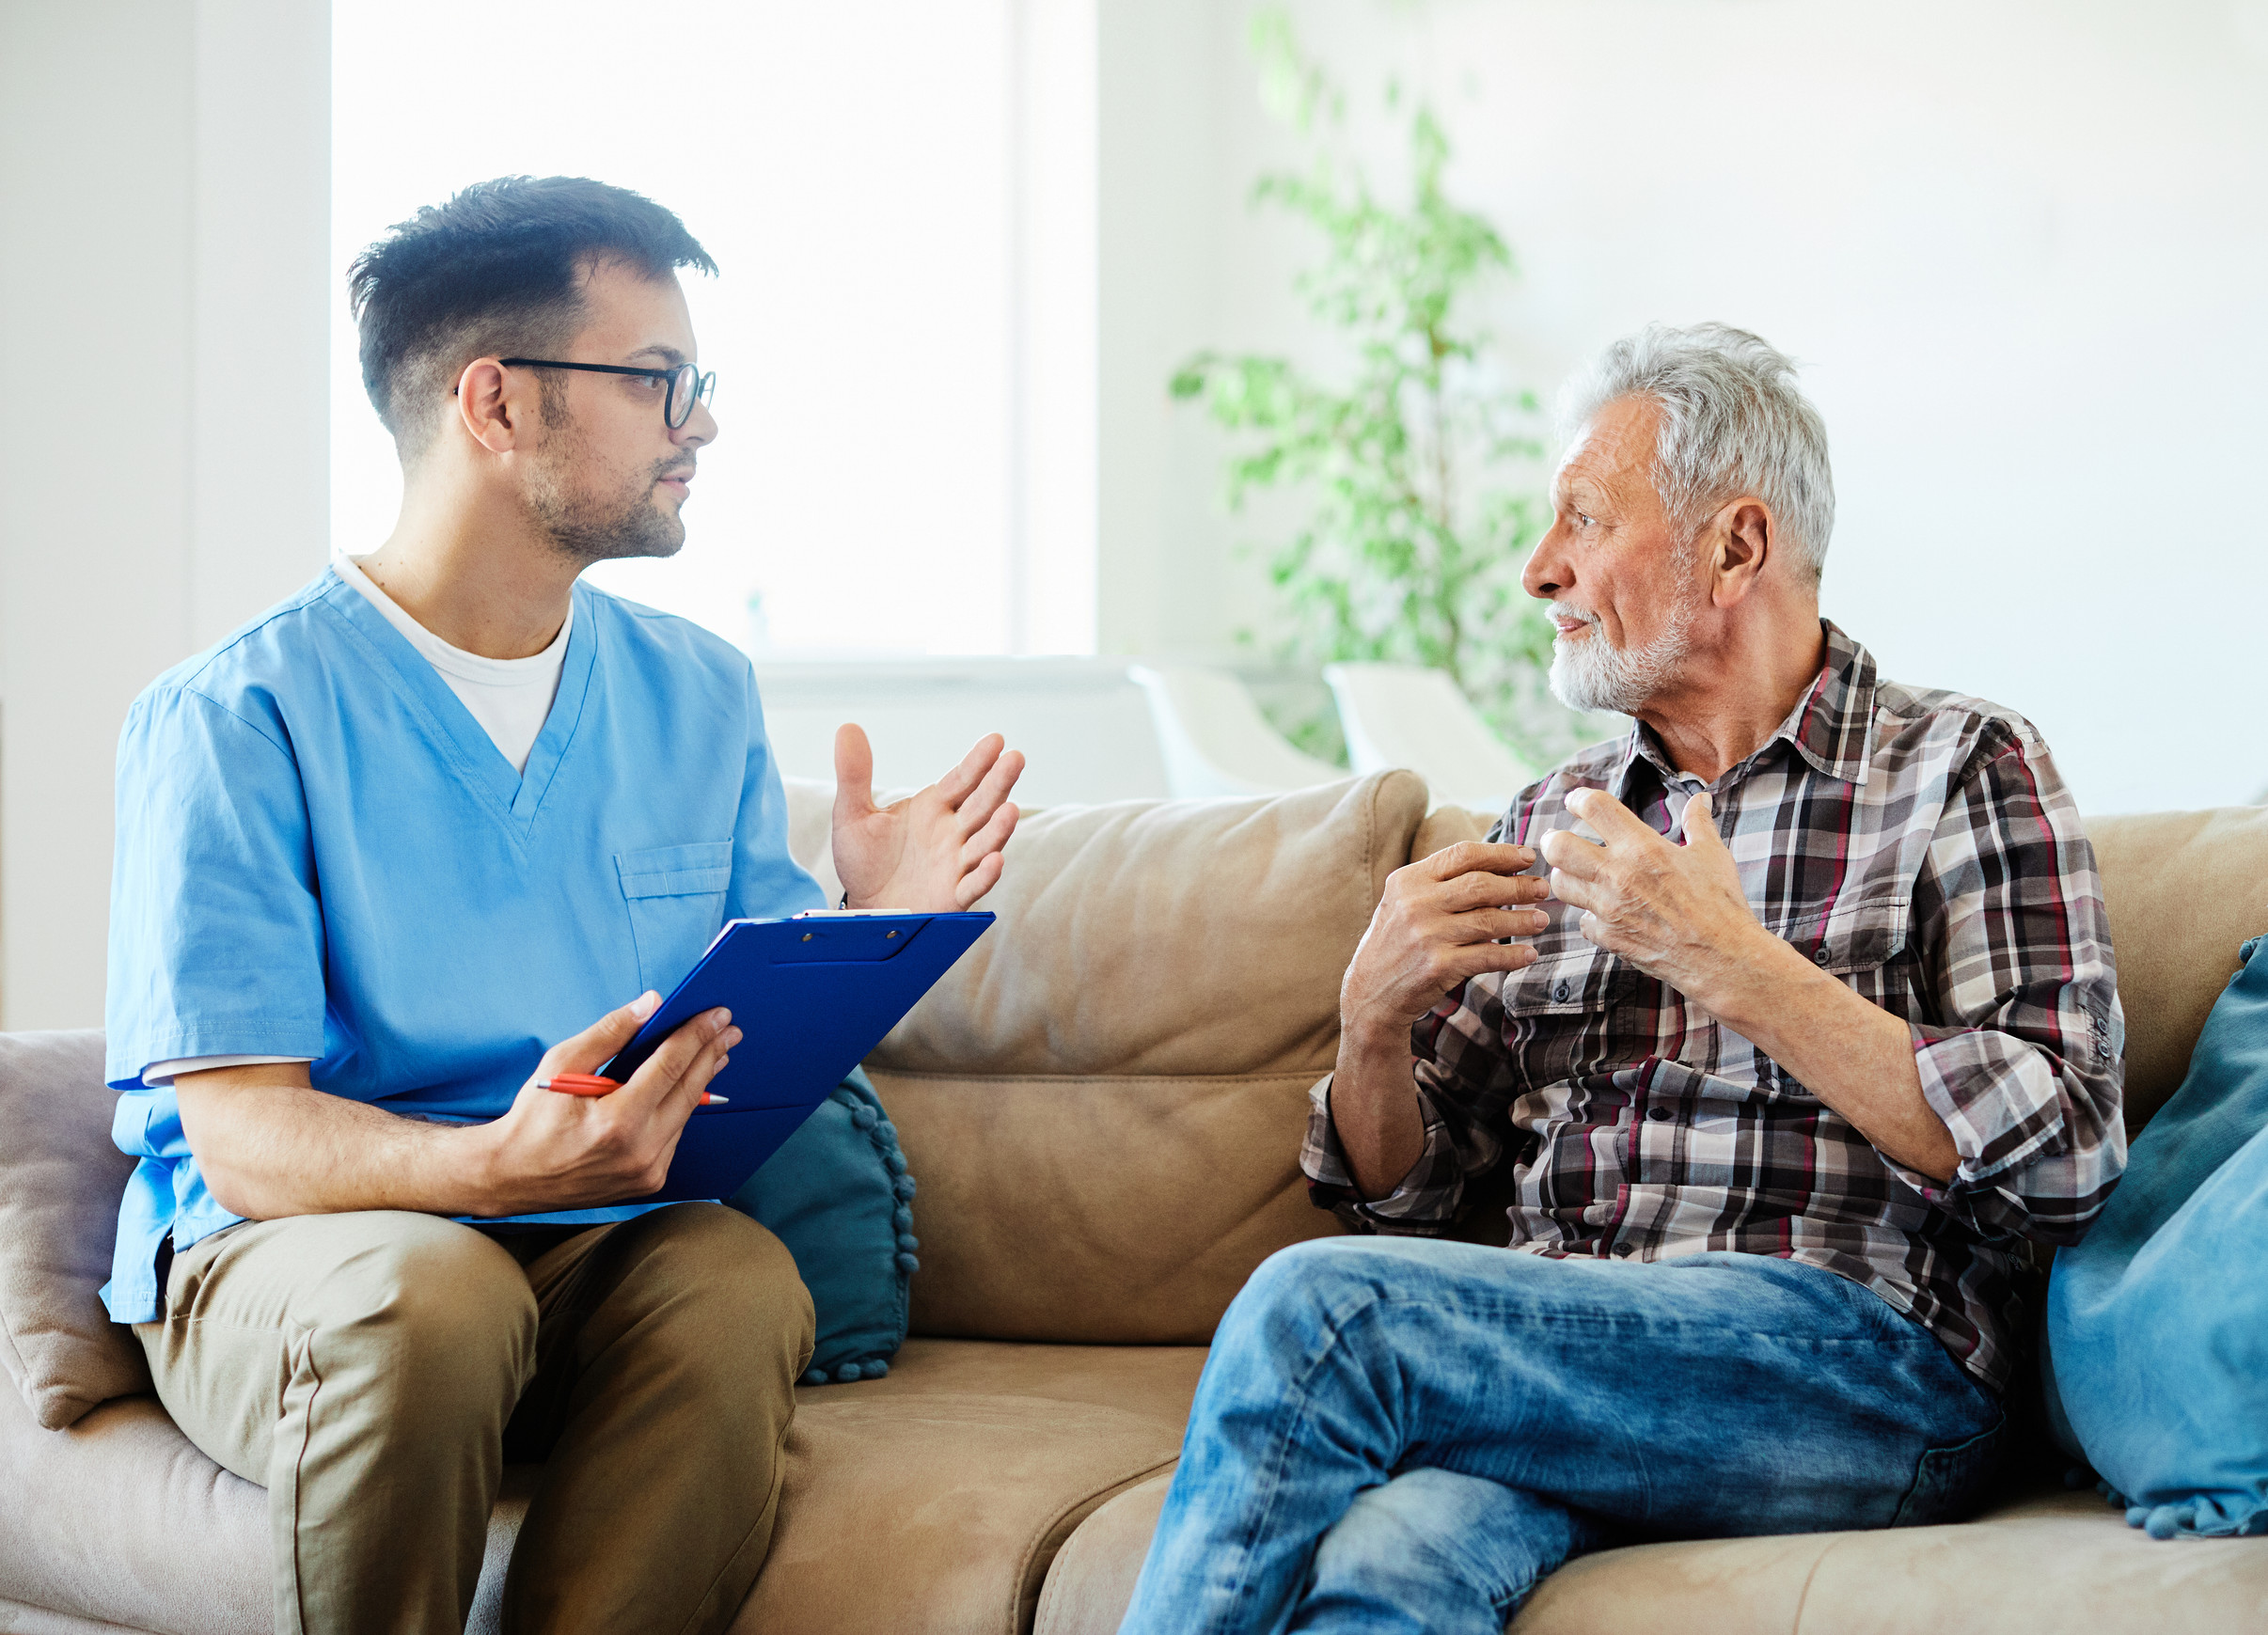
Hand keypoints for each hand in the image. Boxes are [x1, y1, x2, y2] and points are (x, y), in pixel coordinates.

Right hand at [471, 991, 740, 1213]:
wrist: (512, 1177)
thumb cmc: (533, 1118)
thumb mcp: (561, 1064)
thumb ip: (610, 1033)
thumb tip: (651, 1004)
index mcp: (618, 1121)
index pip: (671, 1067)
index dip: (696, 1035)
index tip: (717, 1014)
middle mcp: (640, 1151)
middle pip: (688, 1090)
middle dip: (711, 1053)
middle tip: (728, 1027)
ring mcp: (648, 1171)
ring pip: (685, 1113)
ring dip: (700, 1080)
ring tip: (714, 1051)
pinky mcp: (649, 1181)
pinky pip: (674, 1134)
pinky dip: (680, 1107)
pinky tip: (686, 1085)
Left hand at [831, 723, 1023, 910]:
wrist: (862, 909)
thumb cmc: (863, 861)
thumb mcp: (852, 814)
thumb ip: (854, 774)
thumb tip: (847, 727)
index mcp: (934, 808)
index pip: (962, 779)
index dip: (978, 761)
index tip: (996, 740)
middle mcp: (952, 833)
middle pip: (982, 805)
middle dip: (999, 783)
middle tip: (1016, 759)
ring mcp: (956, 864)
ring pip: (984, 843)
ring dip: (999, 828)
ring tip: (1011, 809)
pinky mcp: (953, 896)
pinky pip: (973, 885)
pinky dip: (985, 874)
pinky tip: (995, 860)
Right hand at [1340, 841, 1551, 1048]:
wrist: (1370, 993)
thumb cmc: (1396, 943)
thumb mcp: (1404, 902)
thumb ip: (1440, 884)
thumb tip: (1499, 869)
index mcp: (1409, 880)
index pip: (1463, 854)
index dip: (1500, 853)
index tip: (1527, 857)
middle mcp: (1416, 904)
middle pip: (1481, 885)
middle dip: (1519, 885)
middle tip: (1543, 888)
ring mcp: (1427, 935)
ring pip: (1488, 920)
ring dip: (1522, 919)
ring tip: (1542, 919)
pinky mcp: (1438, 966)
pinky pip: (1487, 957)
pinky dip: (1512, 956)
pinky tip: (1528, 954)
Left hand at [1537, 788, 1767, 1008]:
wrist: (1722, 958)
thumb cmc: (1721, 904)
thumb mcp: (1712, 855)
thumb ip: (1699, 823)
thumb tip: (1701, 798)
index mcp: (1641, 847)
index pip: (1594, 808)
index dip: (1579, 798)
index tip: (1576, 801)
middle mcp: (1617, 875)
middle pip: (1557, 847)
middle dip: (1552, 839)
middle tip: (1558, 839)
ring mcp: (1608, 909)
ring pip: (1559, 884)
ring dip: (1565, 876)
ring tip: (1578, 874)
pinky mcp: (1608, 937)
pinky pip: (1581, 921)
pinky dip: (1588, 916)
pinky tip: (1602, 912)